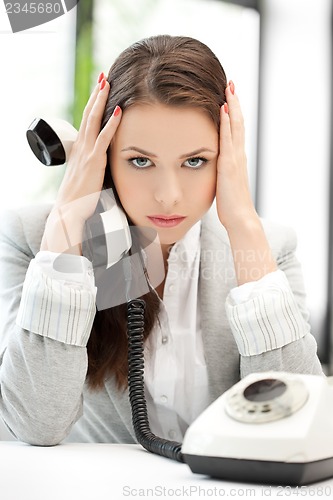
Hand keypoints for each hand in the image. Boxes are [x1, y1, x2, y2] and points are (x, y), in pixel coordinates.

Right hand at [41, 75, 121, 253]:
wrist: (68, 212)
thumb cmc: (78, 200)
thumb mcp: (86, 179)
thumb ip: (94, 169)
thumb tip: (104, 167)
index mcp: (79, 151)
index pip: (86, 123)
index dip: (93, 106)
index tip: (99, 91)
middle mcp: (81, 148)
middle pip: (88, 115)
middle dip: (96, 95)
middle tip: (103, 77)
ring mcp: (86, 154)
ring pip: (93, 121)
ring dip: (101, 101)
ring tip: (107, 83)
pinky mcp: (93, 163)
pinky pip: (103, 139)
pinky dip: (111, 124)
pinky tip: (118, 111)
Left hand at [216, 80, 255, 229]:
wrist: (240, 217)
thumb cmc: (231, 204)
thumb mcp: (225, 183)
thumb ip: (222, 171)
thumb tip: (215, 167)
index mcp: (237, 158)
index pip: (235, 130)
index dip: (233, 112)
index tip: (229, 96)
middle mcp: (238, 154)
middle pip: (238, 122)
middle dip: (234, 102)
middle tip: (231, 83)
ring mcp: (235, 158)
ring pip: (235, 126)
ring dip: (232, 106)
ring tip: (229, 88)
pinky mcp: (229, 164)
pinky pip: (227, 138)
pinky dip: (226, 122)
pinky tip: (222, 109)